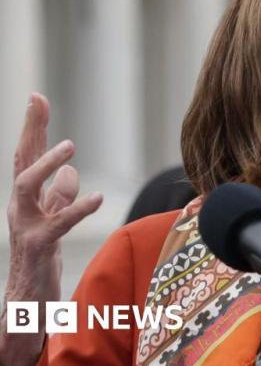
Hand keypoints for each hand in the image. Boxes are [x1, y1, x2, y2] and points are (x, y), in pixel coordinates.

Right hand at [1, 93, 102, 364]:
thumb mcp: (52, 221)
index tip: (37, 96)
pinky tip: (98, 197)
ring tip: (68, 146)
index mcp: (27, 199)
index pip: (27, 156)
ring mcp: (24, 226)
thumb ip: (59, 197)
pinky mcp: (38, 248)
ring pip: (24, 186)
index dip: (33, 127)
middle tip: (38, 101)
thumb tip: (69, 173)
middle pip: (20, 161)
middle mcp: (20, 208)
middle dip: (29, 130)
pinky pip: (56, 224)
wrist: (25, 305)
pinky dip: (77, 209)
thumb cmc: (39, 261)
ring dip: (44, 164)